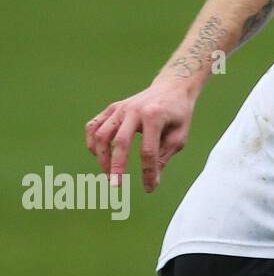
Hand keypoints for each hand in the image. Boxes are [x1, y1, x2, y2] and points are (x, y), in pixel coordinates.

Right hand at [85, 78, 195, 192]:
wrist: (171, 88)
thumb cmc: (177, 115)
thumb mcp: (179, 137)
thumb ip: (164, 156)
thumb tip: (151, 178)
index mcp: (154, 116)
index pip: (148, 151)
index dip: (148, 172)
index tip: (150, 188)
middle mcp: (134, 111)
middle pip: (120, 142)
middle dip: (117, 167)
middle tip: (116, 186)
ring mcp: (120, 108)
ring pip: (101, 134)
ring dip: (101, 157)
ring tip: (108, 173)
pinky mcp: (112, 108)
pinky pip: (94, 125)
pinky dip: (92, 142)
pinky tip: (98, 155)